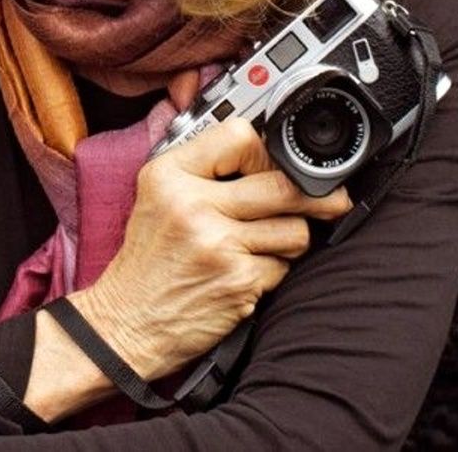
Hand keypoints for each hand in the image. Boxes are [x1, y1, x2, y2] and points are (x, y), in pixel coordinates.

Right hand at [72, 119, 351, 379]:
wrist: (128, 321)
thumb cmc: (149, 258)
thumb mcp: (157, 194)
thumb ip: (203, 166)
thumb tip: (268, 152)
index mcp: (170, 175)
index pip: (239, 137)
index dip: (267, 151)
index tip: (275, 165)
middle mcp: (193, 205)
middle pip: (281, 184)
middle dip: (314, 195)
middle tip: (329, 199)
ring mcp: (218, 244)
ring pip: (294, 229)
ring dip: (291, 238)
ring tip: (266, 243)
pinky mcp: (239, 282)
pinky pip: (284, 266)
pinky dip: (274, 271)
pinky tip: (247, 272)